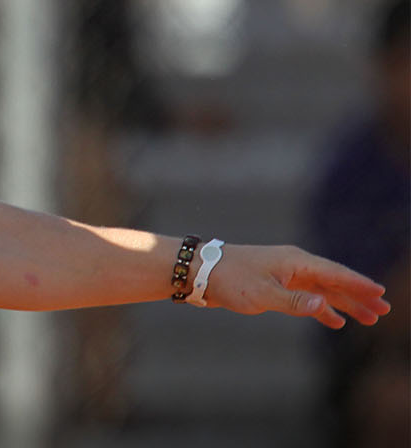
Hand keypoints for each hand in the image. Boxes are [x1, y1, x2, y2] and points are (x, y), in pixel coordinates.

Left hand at [202, 244, 391, 328]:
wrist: (200, 271)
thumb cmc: (230, 280)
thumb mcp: (262, 295)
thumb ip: (294, 301)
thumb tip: (324, 305)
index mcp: (295, 262)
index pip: (334, 274)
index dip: (358, 285)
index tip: (381, 294)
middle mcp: (293, 265)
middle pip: (333, 282)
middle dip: (358, 297)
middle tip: (383, 312)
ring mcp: (284, 274)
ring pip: (321, 290)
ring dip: (343, 304)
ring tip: (367, 319)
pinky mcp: (274, 284)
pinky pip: (306, 296)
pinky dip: (320, 307)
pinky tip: (333, 320)